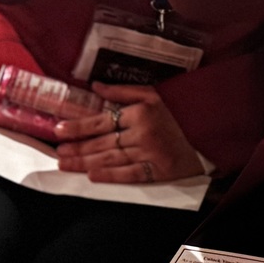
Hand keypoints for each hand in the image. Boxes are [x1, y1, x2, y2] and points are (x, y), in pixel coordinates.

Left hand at [54, 83, 203, 183]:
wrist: (205, 136)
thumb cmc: (179, 113)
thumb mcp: (154, 95)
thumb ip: (123, 92)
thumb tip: (95, 87)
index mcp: (141, 112)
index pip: (102, 120)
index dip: (79, 125)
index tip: (59, 129)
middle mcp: (143, 133)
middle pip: (103, 142)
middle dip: (77, 147)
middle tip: (58, 151)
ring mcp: (149, 153)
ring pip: (110, 159)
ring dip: (85, 162)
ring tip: (65, 163)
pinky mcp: (156, 171)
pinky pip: (128, 174)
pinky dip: (110, 176)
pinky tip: (92, 175)